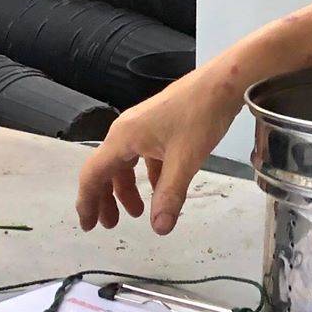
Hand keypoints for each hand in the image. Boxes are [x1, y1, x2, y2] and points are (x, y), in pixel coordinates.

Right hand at [76, 66, 243, 235]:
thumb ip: (169, 195)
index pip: (92, 174)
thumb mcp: (185, 160)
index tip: (88, 225)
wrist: (224, 82)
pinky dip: (146, 174)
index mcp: (123, 138)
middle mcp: (126, 130)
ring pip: (125, 162)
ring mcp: (142, 125)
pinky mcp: (159, 123)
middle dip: (106, 199)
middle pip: (105, 169)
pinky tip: (160, 187)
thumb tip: (159, 229)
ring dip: (127, 188)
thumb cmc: (201, 117)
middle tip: (110, 225)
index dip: (87, 202)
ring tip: (137, 213)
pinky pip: (143, 154)